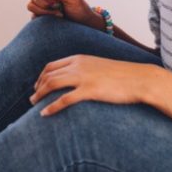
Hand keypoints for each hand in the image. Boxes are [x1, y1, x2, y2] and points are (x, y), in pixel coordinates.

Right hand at [26, 0, 100, 29]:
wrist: (82, 23)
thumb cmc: (80, 8)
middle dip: (42, 1)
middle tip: (57, 4)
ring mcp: (40, 3)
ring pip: (30, 5)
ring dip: (45, 11)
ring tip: (59, 13)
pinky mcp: (39, 15)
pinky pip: (33, 16)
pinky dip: (44, 18)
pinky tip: (55, 18)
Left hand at [29, 54, 155, 115]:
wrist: (140, 78)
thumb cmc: (124, 75)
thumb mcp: (102, 67)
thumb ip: (88, 70)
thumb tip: (79, 79)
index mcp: (81, 58)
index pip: (52, 65)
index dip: (41, 76)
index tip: (37, 86)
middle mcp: (79, 65)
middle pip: (49, 74)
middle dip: (37, 86)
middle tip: (32, 98)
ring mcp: (84, 77)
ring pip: (52, 84)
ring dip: (39, 95)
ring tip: (33, 105)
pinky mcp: (89, 91)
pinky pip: (64, 99)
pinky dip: (51, 107)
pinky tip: (44, 114)